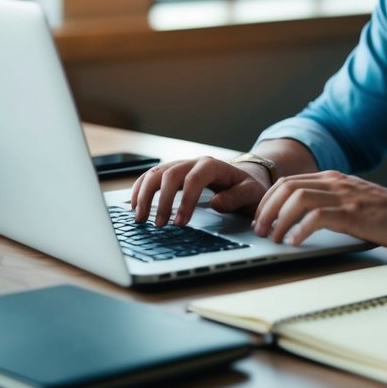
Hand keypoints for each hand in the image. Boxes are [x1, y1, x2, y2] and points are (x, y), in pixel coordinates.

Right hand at [129, 156, 269, 226]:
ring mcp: (182, 166)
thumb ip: (237, 197)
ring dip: (144, 194)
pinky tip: (134, 204)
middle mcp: (194, 162)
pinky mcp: (173, 173)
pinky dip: (140, 188)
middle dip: (161, 201)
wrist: (246, 176)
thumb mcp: (252, 193)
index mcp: (213, 166)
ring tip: (140, 218)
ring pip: (156, 173)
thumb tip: (216, 204)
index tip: (180, 223)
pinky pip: (151, 176)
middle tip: (159, 225)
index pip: (194, 179)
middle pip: (170, 175)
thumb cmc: (249, 187)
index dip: (185, 201)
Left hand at [253, 170, 386, 249]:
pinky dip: (300, 230)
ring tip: (274, 237)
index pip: (288, 181)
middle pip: (287, 187)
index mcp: (333, 178)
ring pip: (297, 198)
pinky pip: (317, 217)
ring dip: (279, 219)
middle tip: (261, 230)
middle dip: (267, 208)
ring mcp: (344, 196)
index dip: (268, 200)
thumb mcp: (353, 200)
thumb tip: (298, 219)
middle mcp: (335, 182)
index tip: (261, 218)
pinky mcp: (353, 213)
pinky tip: (295, 242)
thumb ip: (330, 201)